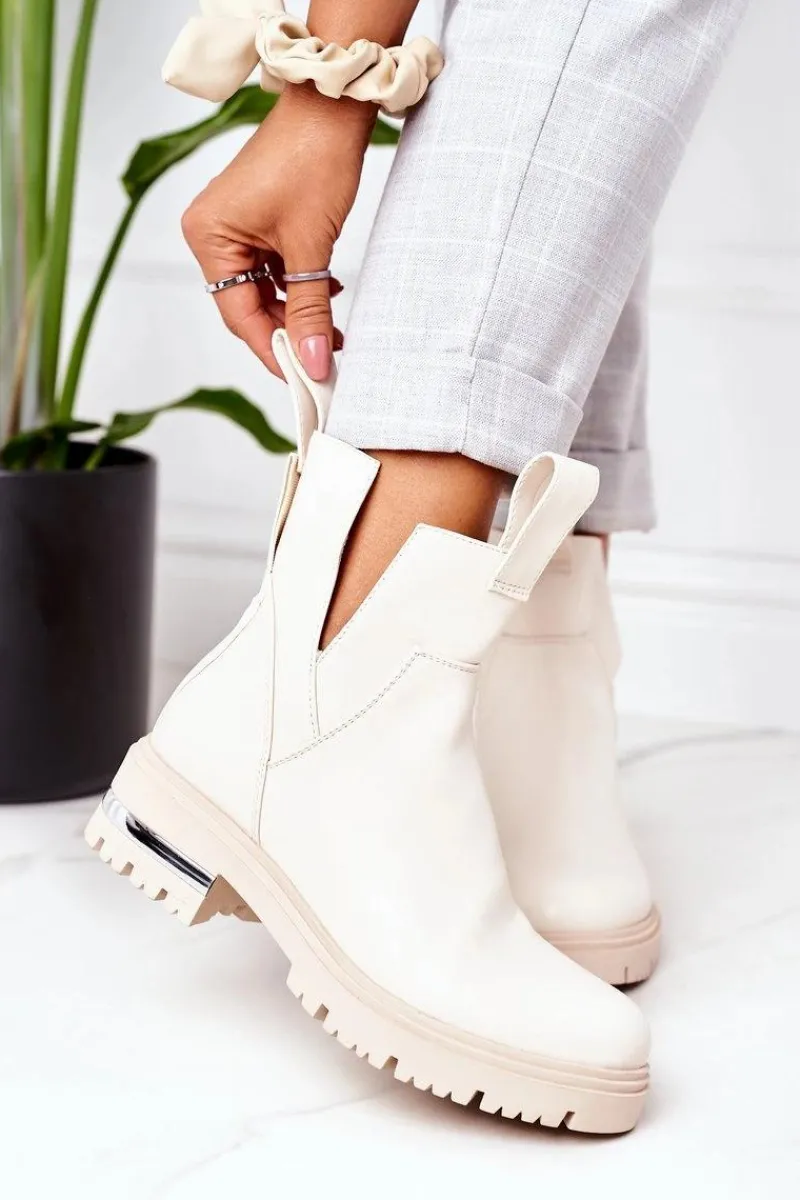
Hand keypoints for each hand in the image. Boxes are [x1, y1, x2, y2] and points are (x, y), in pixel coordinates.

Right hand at [181, 84, 375, 380]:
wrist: (333, 107)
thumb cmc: (312, 160)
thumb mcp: (311, 247)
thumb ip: (310, 309)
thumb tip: (313, 361)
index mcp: (208, 237)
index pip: (238, 314)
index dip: (273, 349)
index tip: (304, 377)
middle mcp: (212, 233)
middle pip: (248, 304)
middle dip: (289, 330)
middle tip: (324, 361)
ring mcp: (234, 226)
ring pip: (265, 289)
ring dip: (299, 310)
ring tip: (332, 333)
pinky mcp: (258, 220)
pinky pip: (274, 268)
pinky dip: (300, 285)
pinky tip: (328, 294)